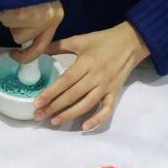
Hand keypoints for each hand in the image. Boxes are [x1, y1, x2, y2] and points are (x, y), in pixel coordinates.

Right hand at [0, 1, 63, 62]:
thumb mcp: (42, 7)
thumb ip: (37, 24)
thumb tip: (24, 43)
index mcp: (55, 18)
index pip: (41, 47)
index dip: (26, 55)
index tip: (14, 55)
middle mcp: (48, 20)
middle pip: (21, 38)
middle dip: (14, 26)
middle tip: (16, 10)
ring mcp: (35, 17)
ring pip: (11, 28)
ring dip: (8, 17)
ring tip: (14, 1)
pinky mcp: (22, 13)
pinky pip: (4, 18)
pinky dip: (2, 11)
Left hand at [35, 22, 149, 130]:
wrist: (130, 42)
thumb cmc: (103, 41)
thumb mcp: (80, 40)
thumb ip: (59, 46)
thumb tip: (38, 50)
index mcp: (86, 62)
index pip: (65, 81)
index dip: (50, 92)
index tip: (37, 102)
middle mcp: (96, 76)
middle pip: (72, 95)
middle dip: (54, 106)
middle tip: (38, 116)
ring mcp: (106, 86)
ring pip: (86, 104)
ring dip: (70, 115)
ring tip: (54, 121)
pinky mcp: (115, 93)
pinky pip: (107, 110)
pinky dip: (97, 120)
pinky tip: (84, 127)